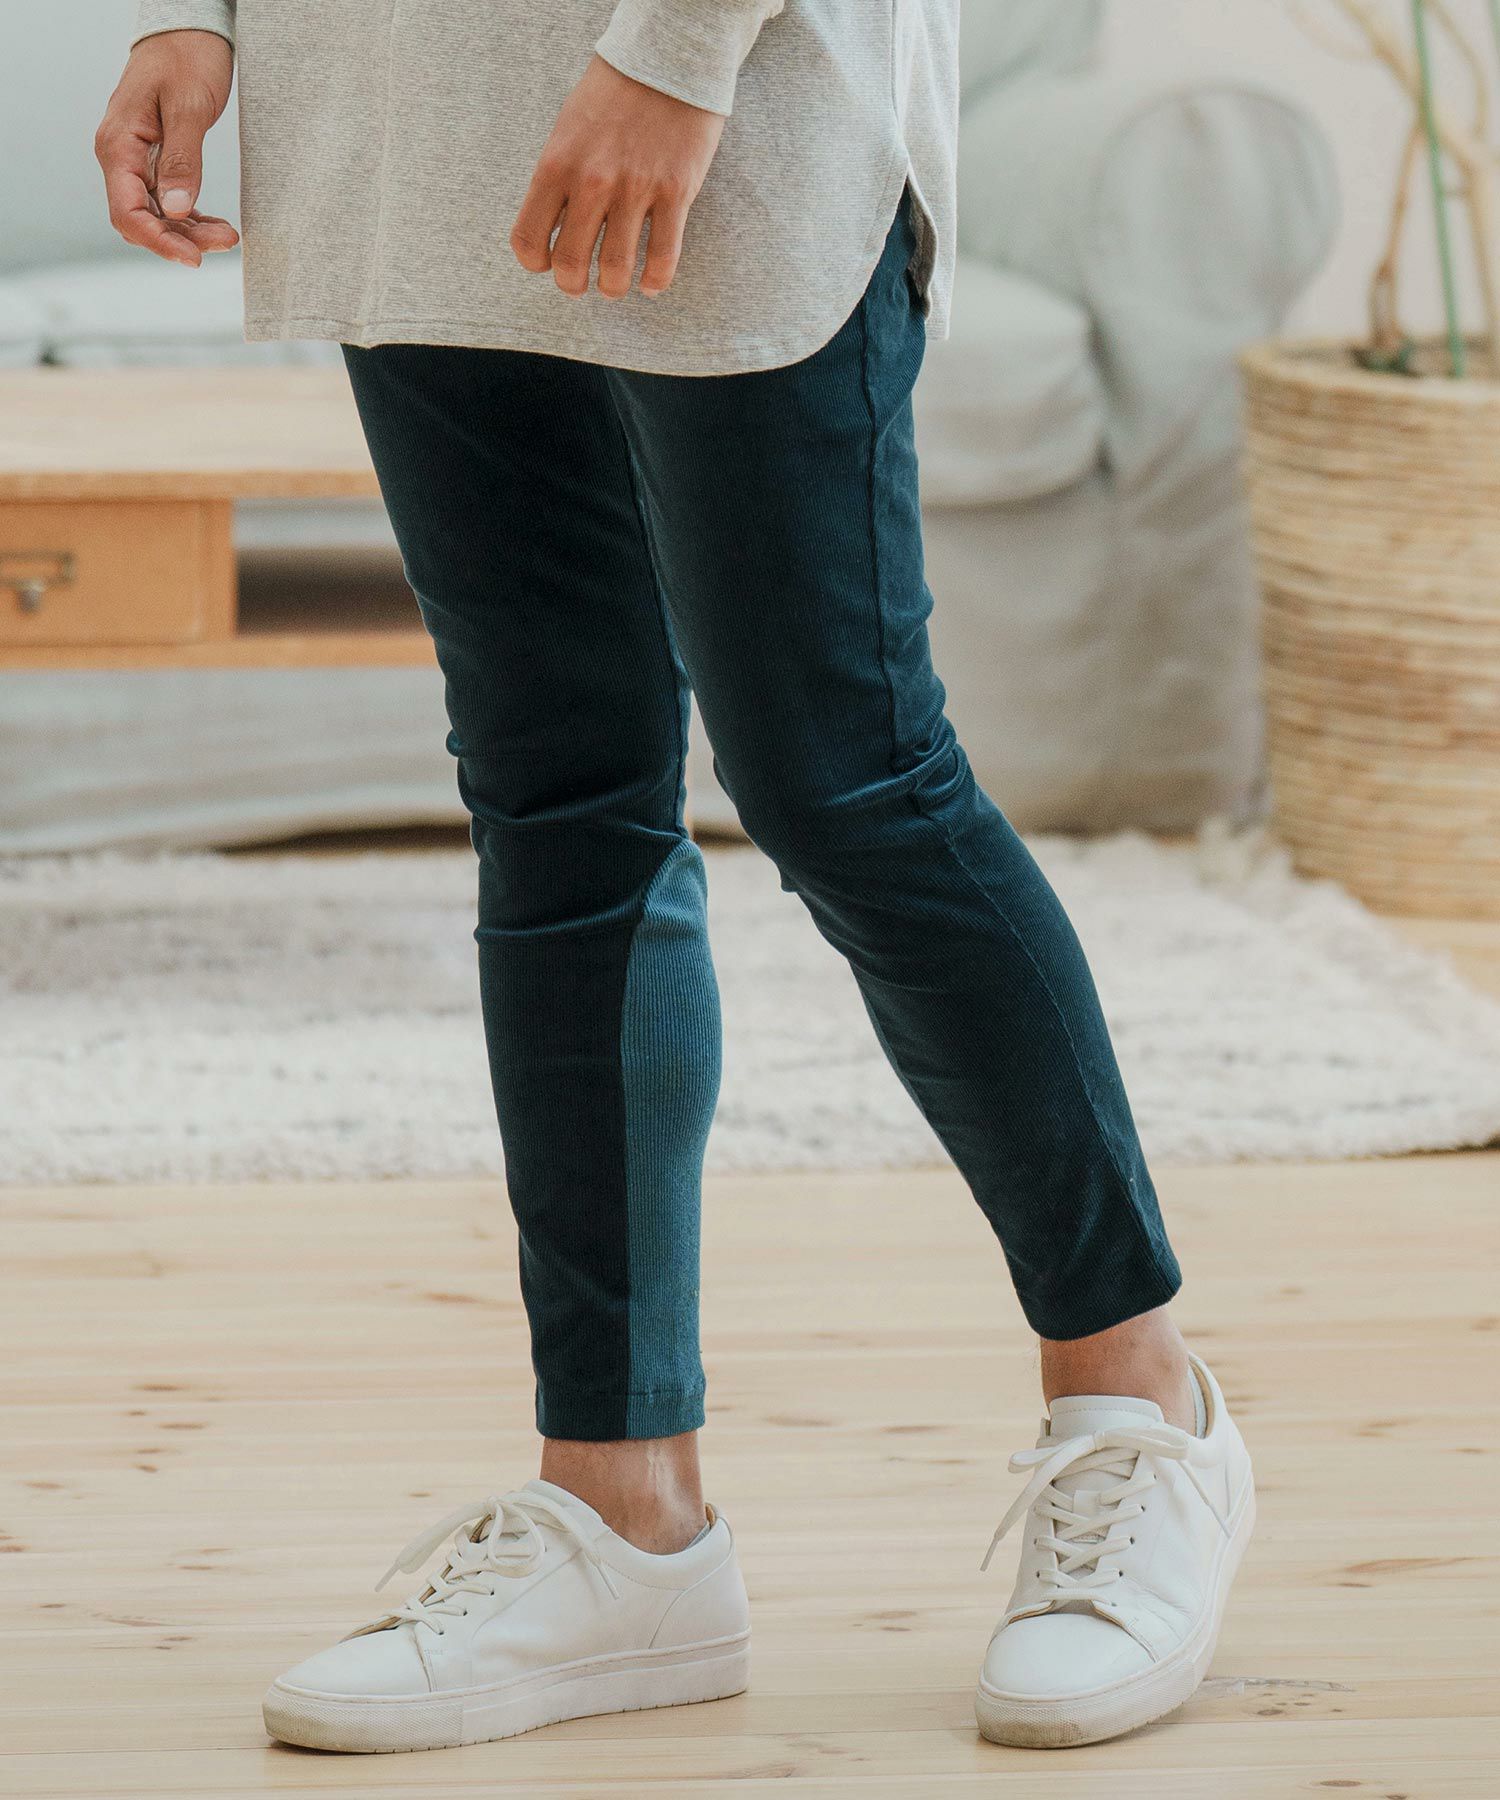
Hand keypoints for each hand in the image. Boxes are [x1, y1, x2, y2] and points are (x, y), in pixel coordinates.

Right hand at [95, 30, 238, 267]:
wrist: (186, 29)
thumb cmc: (185, 57)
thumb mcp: (188, 106)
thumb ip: (181, 160)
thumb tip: (175, 208)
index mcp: (118, 144)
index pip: (127, 212)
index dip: (159, 241)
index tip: (194, 258)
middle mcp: (121, 156)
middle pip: (142, 219)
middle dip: (180, 239)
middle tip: (226, 241)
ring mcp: (137, 160)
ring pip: (157, 215)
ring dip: (190, 232)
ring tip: (228, 235)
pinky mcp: (155, 159)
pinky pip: (167, 201)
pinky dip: (190, 218)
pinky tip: (215, 225)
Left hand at [511, 56, 724, 299]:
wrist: (668, 59)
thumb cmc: (614, 95)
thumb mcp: (568, 130)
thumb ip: (559, 178)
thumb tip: (554, 227)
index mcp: (557, 164)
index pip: (528, 238)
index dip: (535, 263)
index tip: (546, 264)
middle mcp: (592, 181)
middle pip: (570, 263)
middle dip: (573, 286)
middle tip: (581, 286)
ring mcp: (635, 188)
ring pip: (616, 268)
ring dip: (613, 287)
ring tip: (615, 285)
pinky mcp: (676, 192)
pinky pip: (662, 257)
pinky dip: (655, 281)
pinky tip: (650, 284)